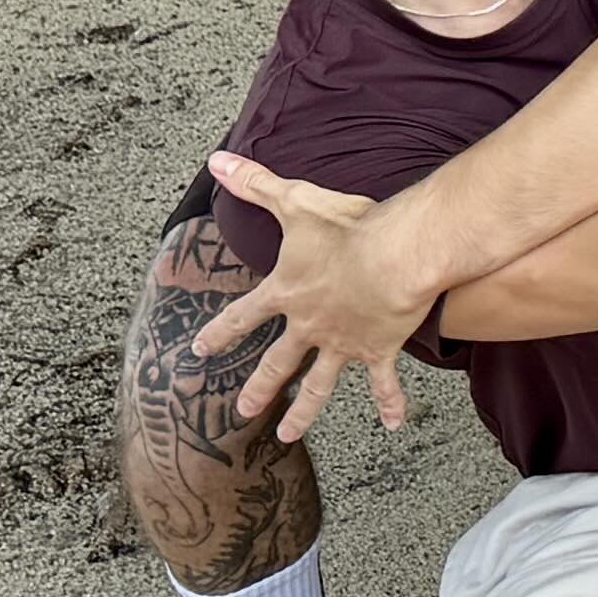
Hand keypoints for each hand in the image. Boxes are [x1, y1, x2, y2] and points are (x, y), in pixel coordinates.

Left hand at [195, 152, 427, 442]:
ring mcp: (342, 342)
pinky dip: (389, 402)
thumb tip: (217, 161)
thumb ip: (256, 184)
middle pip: (276, 362)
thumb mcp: (296, 201)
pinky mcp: (378, 349)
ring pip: (318, 384)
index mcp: (287, 293)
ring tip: (288, 435)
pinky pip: (382, 382)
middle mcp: (309, 325)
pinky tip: (394, 424)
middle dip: (258, 387)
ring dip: (302, 411)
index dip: (220, 333)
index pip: (242, 316)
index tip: (200, 352)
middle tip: (244, 412)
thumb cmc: (348, 228)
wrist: (396, 256)